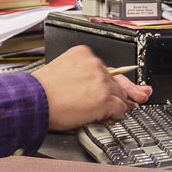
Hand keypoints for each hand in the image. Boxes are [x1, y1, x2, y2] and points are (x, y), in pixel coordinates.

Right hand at [31, 45, 152, 130]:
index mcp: (82, 54)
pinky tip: (106, 117)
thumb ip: (83, 76)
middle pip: (116, 82)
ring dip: (116, 106)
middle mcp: (94, 64)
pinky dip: (116, 115)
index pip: (106, 68)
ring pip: (121, 95)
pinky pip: (120, 109)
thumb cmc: (42, 90)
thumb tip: (102, 86)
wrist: (34, 101)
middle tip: (136, 99)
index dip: (113, 80)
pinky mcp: (104, 99)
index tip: (122, 85)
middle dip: (123, 93)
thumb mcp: (61, 71)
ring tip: (104, 113)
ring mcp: (101, 81)